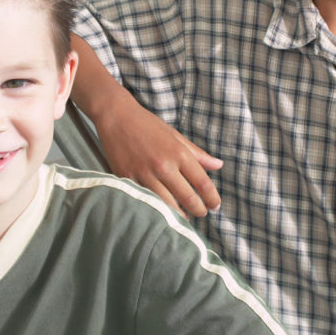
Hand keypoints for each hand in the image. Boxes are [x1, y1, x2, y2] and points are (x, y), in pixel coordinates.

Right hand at [92, 94, 222, 216]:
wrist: (116, 117)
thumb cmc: (148, 125)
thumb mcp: (175, 136)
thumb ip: (197, 154)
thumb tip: (219, 165)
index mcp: (178, 153)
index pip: (203, 183)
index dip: (212, 198)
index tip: (215, 205)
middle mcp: (164, 166)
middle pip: (188, 198)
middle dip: (199, 210)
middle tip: (202, 213)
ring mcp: (144, 174)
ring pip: (167, 205)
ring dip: (179, 215)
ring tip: (184, 217)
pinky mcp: (128, 179)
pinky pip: (146, 200)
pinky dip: (156, 209)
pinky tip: (162, 212)